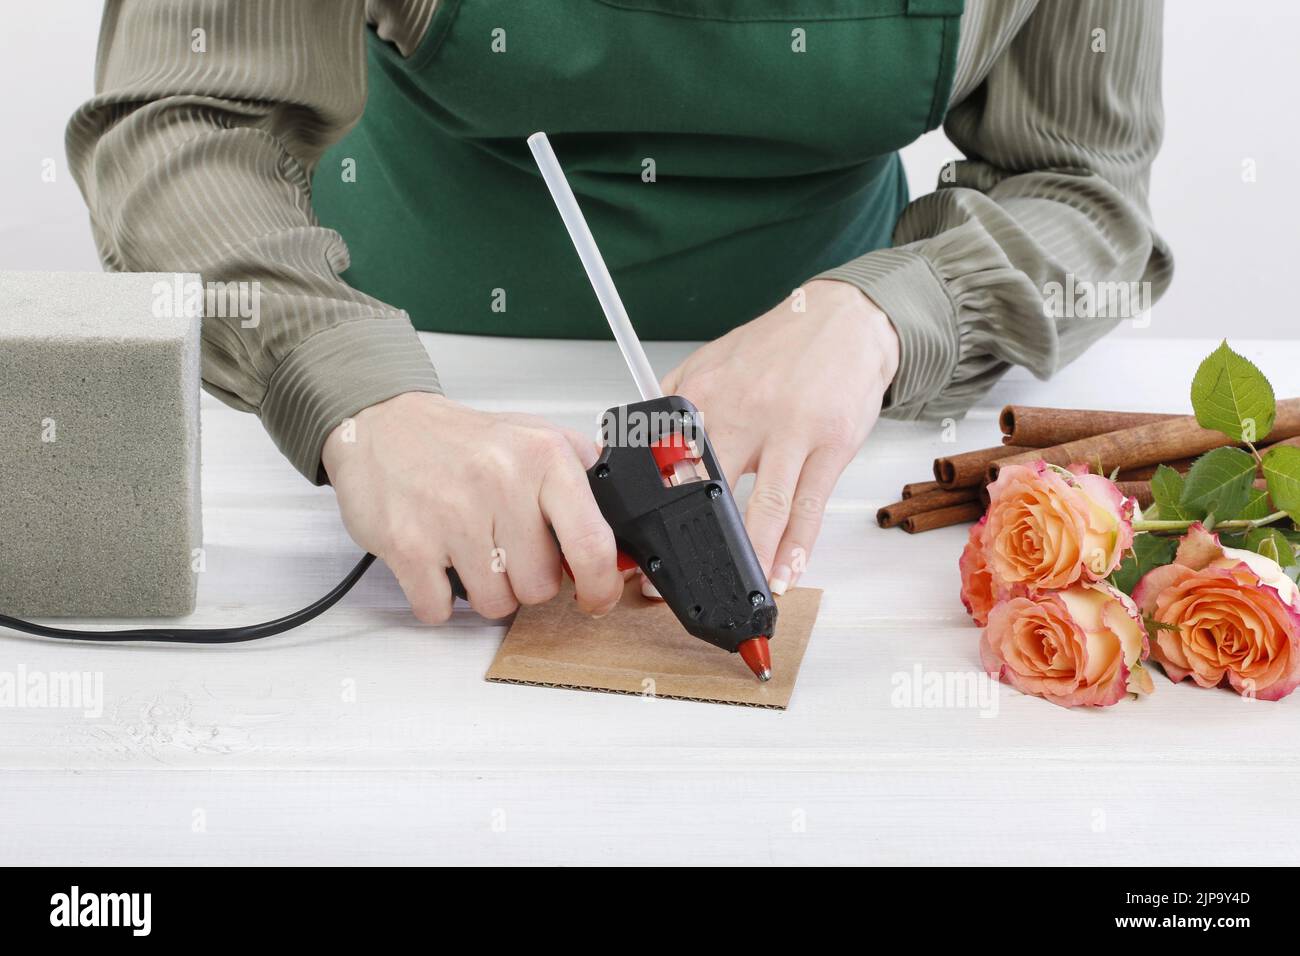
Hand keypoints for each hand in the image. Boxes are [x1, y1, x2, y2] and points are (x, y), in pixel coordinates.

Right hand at [322, 393, 623, 622]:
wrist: (383, 424)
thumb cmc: (462, 442)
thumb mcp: (537, 439)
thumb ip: (584, 481)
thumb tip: (620, 537)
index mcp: (543, 458)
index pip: (592, 544)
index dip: (600, 586)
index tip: (594, 596)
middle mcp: (501, 482)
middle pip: (541, 586)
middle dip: (527, 579)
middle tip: (506, 548)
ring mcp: (452, 515)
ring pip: (495, 604)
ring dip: (485, 590)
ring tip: (472, 550)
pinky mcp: (408, 544)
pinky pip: (440, 609)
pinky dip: (439, 598)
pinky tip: (438, 561)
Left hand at [660, 279, 898, 592]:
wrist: (845, 320)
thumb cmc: (779, 347)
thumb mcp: (714, 361)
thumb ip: (676, 402)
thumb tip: (635, 442)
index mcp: (706, 394)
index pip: (667, 460)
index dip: (652, 508)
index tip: (643, 545)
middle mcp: (744, 410)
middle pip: (710, 489)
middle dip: (694, 541)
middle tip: (680, 584)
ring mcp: (791, 429)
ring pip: (766, 507)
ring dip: (753, 557)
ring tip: (741, 592)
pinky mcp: (832, 443)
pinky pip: (810, 505)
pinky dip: (798, 547)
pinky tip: (787, 572)